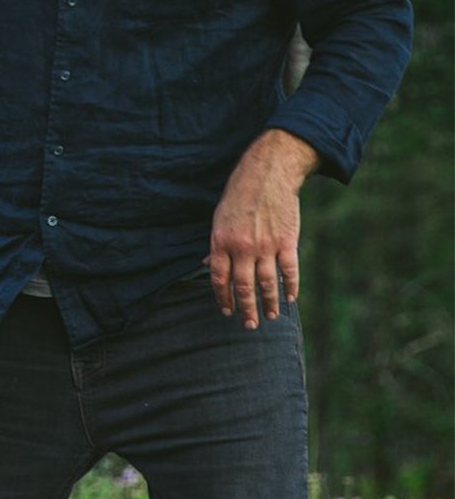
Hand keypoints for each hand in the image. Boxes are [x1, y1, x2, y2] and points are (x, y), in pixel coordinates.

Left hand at [208, 131, 318, 327]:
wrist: (269, 174)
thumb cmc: (240, 194)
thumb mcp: (219, 217)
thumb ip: (216, 244)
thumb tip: (206, 263)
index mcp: (221, 241)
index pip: (219, 279)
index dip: (222, 298)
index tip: (226, 311)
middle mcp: (243, 247)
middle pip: (243, 287)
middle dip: (245, 309)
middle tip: (249, 324)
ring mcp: (266, 246)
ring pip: (267, 284)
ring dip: (268, 303)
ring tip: (270, 317)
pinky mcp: (288, 242)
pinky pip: (289, 271)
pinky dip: (291, 287)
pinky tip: (290, 299)